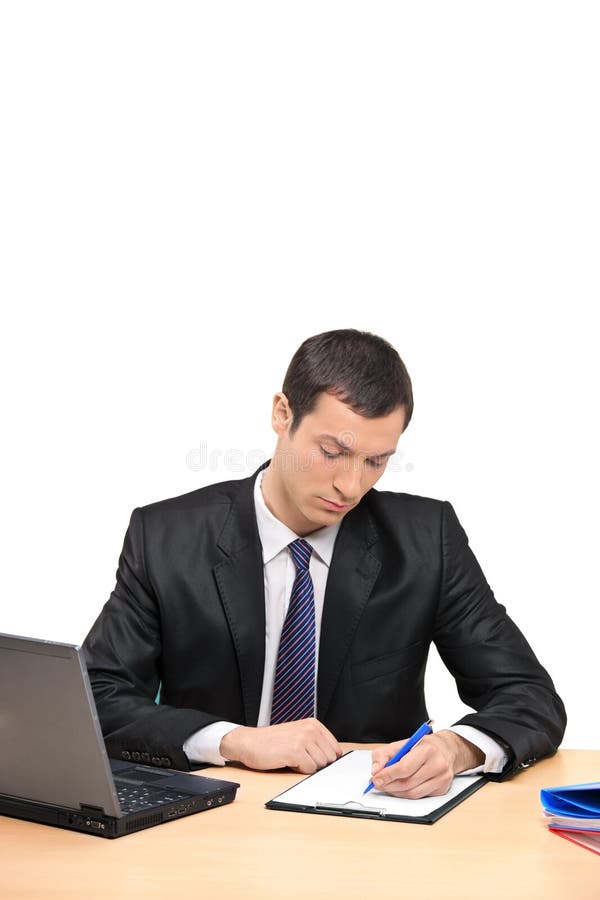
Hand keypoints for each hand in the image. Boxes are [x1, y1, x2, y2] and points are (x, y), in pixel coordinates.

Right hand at [219, 718, 342, 773]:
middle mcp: (310, 729)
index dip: (326, 759)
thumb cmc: (272, 741)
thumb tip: (334, 759)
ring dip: (307, 767)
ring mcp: (303, 739)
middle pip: (330, 758)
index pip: (335, 748)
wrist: (249, 742)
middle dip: (317, 763)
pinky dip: (299, 771)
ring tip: (292, 758)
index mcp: (313, 724)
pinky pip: (309, 770)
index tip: (318, 761)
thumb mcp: (297, 734)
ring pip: (321, 765)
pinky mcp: (295, 751)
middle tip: (300, 758)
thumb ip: (316, 742)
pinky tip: (288, 762)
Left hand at [370, 730, 484, 798]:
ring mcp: (442, 779)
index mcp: (427, 750)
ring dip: (396, 792)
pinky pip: (420, 797)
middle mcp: (437, 765)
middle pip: (407, 783)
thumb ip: (384, 755)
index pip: (404, 768)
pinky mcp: (442, 789)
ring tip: (388, 786)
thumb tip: (375, 770)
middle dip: (389, 786)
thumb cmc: (422, 746)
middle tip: (378, 784)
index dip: (387, 775)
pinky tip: (401, 788)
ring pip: (413, 794)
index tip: (375, 779)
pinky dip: (406, 795)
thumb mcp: (401, 744)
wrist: (446, 749)